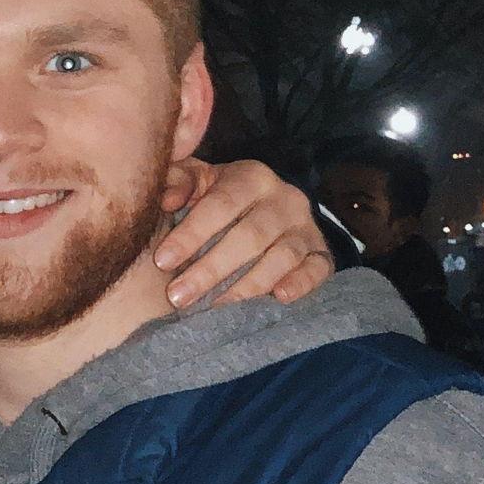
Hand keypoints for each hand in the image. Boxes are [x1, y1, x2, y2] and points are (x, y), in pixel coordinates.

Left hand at [156, 158, 332, 308]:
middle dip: (210, 270)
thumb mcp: (194, 180)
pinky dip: (302, 283)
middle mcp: (284, 198)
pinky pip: (318, 269)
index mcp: (251, 176)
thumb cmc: (215, 197)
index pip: (220, 204)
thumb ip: (176, 182)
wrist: (260, 208)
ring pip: (281, 257)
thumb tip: (168, 200)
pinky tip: (279, 297)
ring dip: (246, 286)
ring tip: (212, 307)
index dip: (190, 234)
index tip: (162, 261)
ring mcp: (306, 227)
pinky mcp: (321, 253)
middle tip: (178, 296)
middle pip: (249, 236)